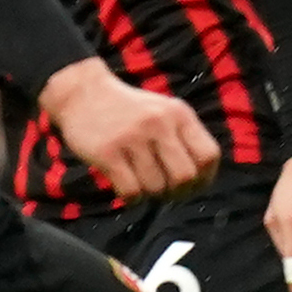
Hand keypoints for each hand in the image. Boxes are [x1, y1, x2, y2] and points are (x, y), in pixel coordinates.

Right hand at [38, 60, 219, 199]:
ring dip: (149, 194)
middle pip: (184, 177)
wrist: (83, 93)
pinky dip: (131, 198)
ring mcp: (131, 138)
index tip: (190, 185)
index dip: (204, 178)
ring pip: (155, 187)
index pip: (208, 156)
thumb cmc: (128, 111)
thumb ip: (183, 138)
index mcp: (178, 114)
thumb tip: (197, 182)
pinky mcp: (107, 152)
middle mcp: (158, 124)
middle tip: (164, 191)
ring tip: (140, 181)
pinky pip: (130, 192)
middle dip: (177, 192)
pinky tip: (125, 186)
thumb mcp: (163, 111)